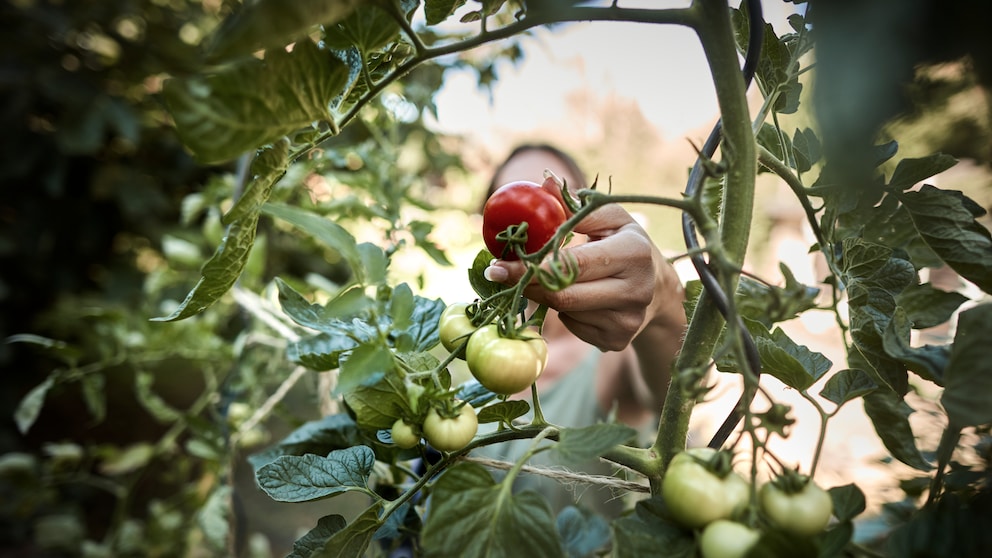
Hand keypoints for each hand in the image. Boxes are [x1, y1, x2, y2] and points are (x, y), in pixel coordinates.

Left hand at [483, 177, 684, 352]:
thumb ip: (575, 206)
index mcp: (634, 253)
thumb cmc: (624, 242)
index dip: (532, 265)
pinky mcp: (618, 341)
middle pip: (564, 295)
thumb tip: (543, 184)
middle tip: (499, 274)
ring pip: (565, 312)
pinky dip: (564, 312)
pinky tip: (577, 297)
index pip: (573, 264)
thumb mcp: (608, 217)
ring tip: (549, 278)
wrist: (657, 288)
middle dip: (527, 283)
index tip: (499, 265)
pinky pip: (574, 327)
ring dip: (547, 295)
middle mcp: (636, 291)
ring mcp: (627, 321)